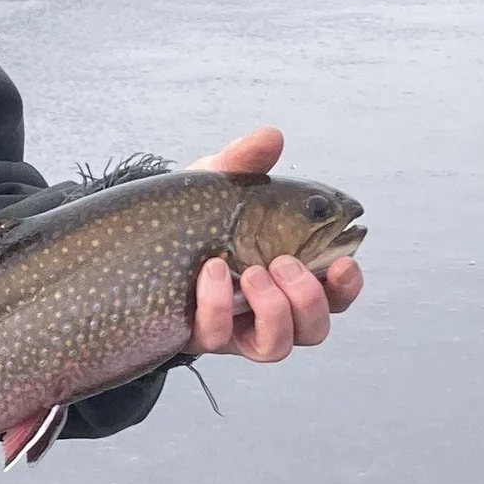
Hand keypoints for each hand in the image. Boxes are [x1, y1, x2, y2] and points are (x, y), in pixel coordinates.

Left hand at [185, 123, 363, 361]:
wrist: (136, 242)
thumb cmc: (195, 216)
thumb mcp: (218, 186)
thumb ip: (244, 163)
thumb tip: (272, 137)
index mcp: (291, 273)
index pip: (336, 291)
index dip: (347, 284)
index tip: (343, 260)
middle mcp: (271, 308)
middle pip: (315, 328)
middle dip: (307, 297)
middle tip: (281, 262)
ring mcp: (236, 327)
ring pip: (277, 346)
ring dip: (272, 310)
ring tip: (251, 273)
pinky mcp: (203, 337)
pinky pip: (220, 336)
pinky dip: (218, 303)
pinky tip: (211, 271)